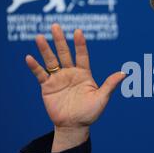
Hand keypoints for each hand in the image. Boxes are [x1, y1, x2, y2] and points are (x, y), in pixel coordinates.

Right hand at [25, 24, 125, 151]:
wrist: (74, 126)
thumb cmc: (90, 113)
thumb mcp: (102, 98)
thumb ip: (110, 85)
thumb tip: (124, 73)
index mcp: (84, 74)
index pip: (82, 55)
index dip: (80, 44)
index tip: (78, 31)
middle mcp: (70, 73)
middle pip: (64, 53)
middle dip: (60, 40)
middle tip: (55, 26)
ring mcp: (58, 79)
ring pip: (51, 61)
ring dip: (45, 49)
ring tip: (40, 37)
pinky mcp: (47, 87)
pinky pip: (40, 74)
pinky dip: (35, 67)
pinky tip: (29, 57)